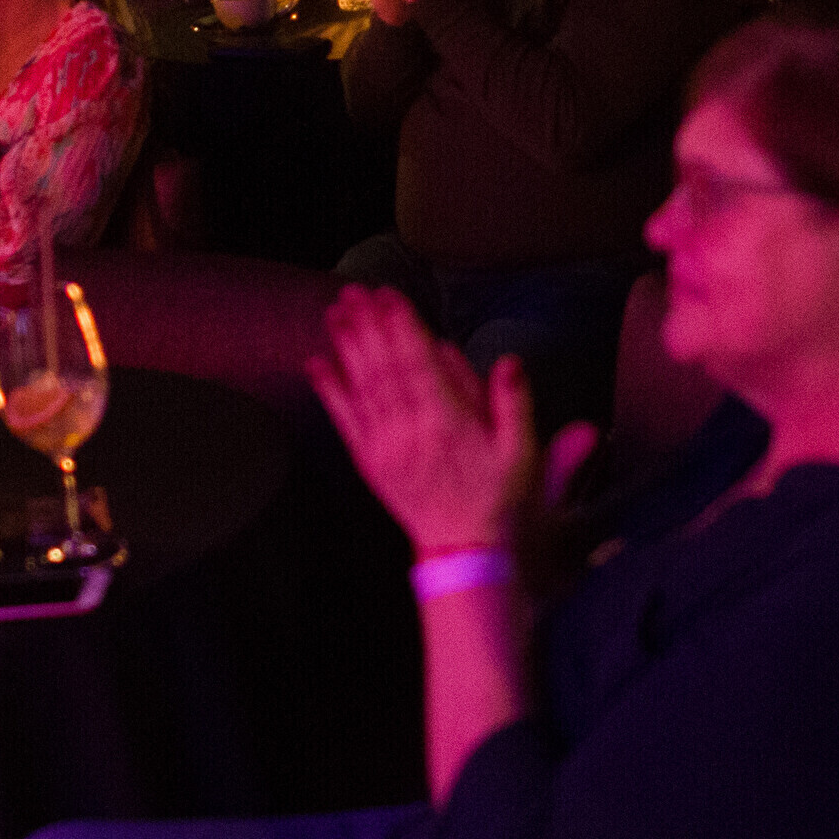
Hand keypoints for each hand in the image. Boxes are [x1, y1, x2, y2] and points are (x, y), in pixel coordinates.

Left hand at [309, 283, 540, 551]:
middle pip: (384, 369)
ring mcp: (385, 447)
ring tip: (335, 312)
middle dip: (368, 325)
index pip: (419, 364)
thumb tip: (509, 362)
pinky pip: (345, 421)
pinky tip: (317, 363)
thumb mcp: (521, 453)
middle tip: (353, 290)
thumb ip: (514, 404)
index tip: (389, 294)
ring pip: (362, 388)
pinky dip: (329, 391)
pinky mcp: (369, 461)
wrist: (462, 549)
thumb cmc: (496, 498)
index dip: (402, 327)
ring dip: (346, 347)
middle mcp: (411, 432)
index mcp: (448, 424)